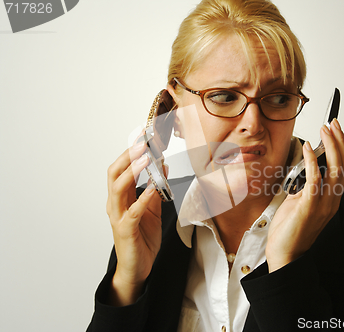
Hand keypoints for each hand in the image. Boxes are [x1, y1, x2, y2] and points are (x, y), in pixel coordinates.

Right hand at [105, 137, 164, 305]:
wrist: (137, 268)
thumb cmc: (142, 239)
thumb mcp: (152, 211)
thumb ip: (156, 190)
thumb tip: (163, 168)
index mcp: (120, 198)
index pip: (121, 169)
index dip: (130, 152)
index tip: (143, 136)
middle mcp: (115, 204)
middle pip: (114, 173)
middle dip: (128, 156)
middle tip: (143, 142)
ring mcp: (118, 217)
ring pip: (118, 188)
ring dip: (132, 171)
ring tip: (146, 157)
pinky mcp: (125, 230)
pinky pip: (133, 211)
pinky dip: (143, 197)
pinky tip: (152, 187)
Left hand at [266, 119, 343, 271]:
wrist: (285, 254)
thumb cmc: (290, 229)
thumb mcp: (298, 201)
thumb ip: (305, 186)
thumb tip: (304, 168)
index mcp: (331, 199)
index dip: (342, 148)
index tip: (334, 131)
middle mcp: (332, 200)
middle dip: (340, 141)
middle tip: (331, 124)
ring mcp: (324, 204)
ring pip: (336, 170)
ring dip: (331, 146)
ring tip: (324, 130)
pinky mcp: (311, 206)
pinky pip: (316, 179)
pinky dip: (313, 161)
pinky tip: (309, 149)